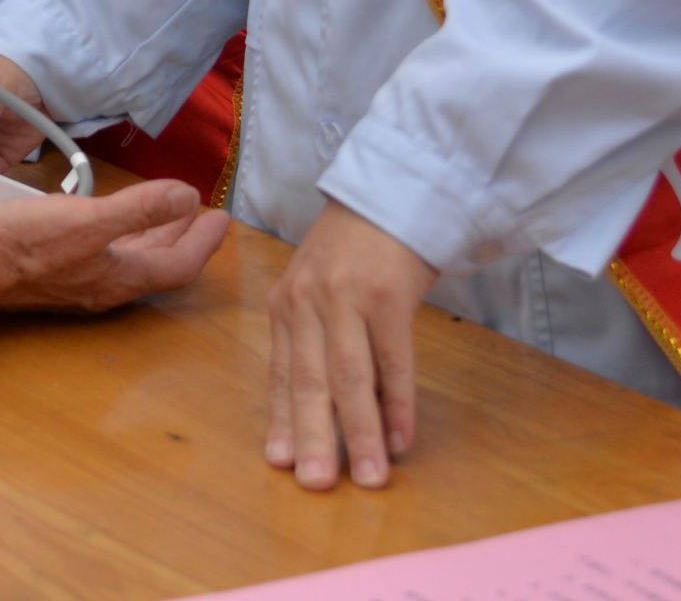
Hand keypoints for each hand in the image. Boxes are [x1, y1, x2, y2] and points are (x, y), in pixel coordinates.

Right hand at [0, 177, 229, 312]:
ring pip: (132, 259)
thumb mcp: (86, 219)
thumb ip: (138, 208)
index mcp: (120, 276)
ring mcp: (80, 281)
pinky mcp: (57, 273)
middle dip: (182, 237)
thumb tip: (188, 198)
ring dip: (154, 235)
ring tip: (168, 213)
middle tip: (202, 216)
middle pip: (157, 262)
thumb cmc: (22, 244)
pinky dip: (124, 235)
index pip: (179, 265)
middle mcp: (105, 285)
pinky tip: (111, 220)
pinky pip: (107, 255)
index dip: (205, 243)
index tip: (222, 219)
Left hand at [266, 202, 440, 491]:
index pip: (280, 373)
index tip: (279, 464)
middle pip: (308, 381)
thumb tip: (325, 411)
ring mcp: (346, 297)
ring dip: (359, 433)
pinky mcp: (388, 295)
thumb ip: (317, 340)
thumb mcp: (320, 289)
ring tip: (370, 478)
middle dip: (312, 438)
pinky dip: (397, 403)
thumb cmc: (357, 251)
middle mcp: (307, 302)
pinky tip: (401, 438)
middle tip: (315, 486)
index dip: (281, 421)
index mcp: (285, 304)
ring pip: (349, 378)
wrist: (392, 194)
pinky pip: (393, 360)